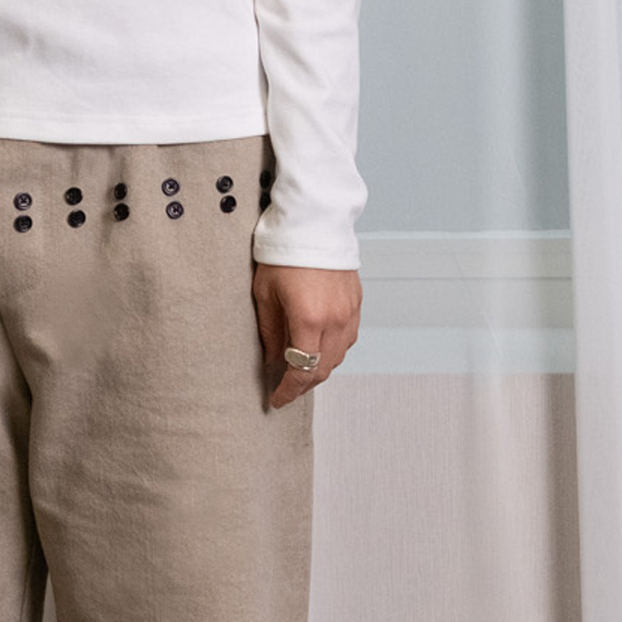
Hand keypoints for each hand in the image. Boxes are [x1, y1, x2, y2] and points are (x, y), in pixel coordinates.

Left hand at [252, 264, 360, 407]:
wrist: (312, 222)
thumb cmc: (283, 253)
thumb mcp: (265, 293)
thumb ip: (270, 332)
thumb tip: (272, 360)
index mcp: (309, 320)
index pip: (302, 371)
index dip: (289, 391)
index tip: (277, 399)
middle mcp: (334, 320)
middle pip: (323, 369)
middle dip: (304, 384)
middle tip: (286, 389)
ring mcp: (349, 312)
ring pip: (338, 356)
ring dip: (320, 368)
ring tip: (300, 368)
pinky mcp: (356, 302)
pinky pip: (347, 338)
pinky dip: (333, 350)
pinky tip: (319, 345)